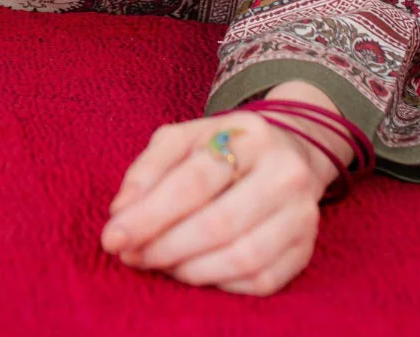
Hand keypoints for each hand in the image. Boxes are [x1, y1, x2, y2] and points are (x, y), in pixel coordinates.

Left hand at [100, 112, 324, 294]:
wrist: (288, 154)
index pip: (195, 180)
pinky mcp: (306, 249)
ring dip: (188, 270)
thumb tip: (121, 212)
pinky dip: (219, 283)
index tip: (113, 236)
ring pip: (241, 257)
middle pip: (218, 223)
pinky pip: (260, 281)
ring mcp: (302, 214)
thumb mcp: (185, 139)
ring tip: (157, 263)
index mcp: (250, 136)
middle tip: (130, 255)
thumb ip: (149, 168)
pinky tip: (193, 272)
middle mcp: (284, 173)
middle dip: (164, 246)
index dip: (150, 213)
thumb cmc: (224, 148)